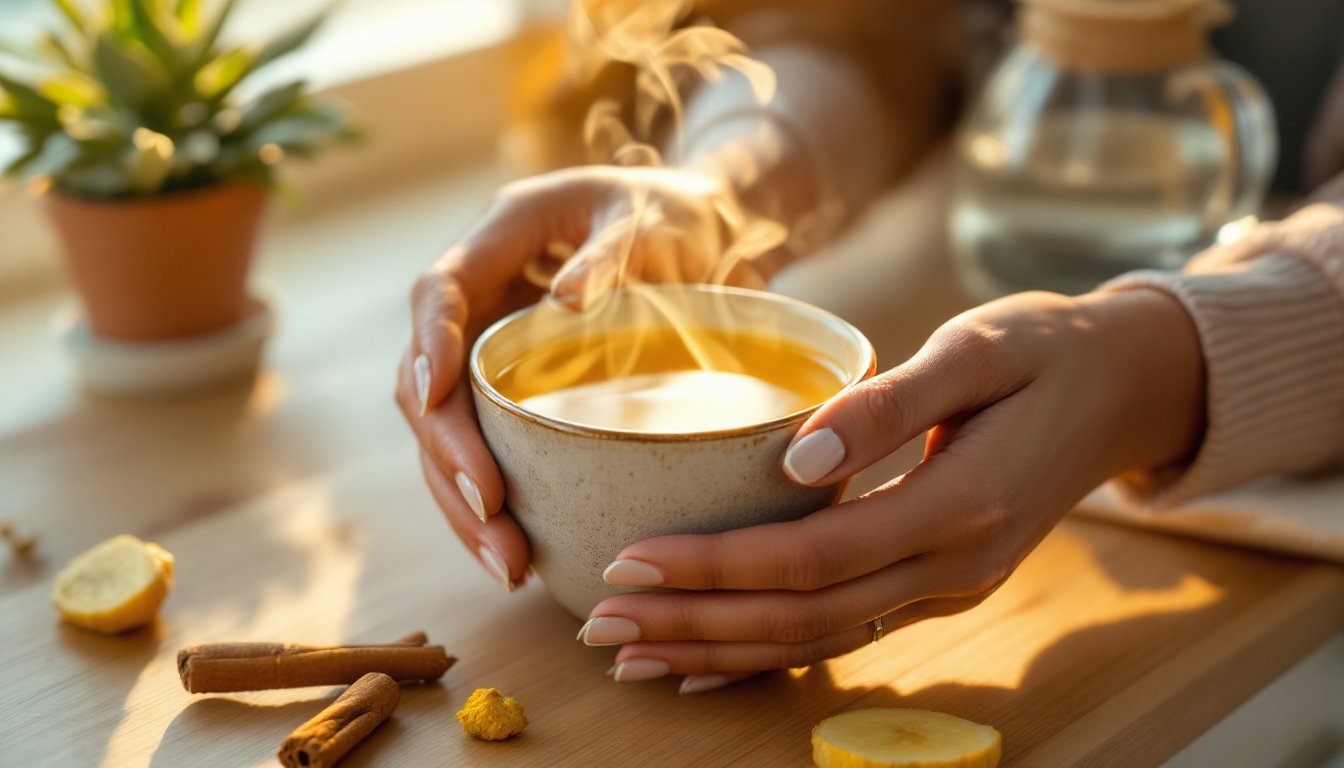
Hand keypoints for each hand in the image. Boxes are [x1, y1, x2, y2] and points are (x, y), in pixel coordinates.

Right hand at [396, 165, 765, 589]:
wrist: (705, 239)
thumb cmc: (677, 216)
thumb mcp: (654, 220)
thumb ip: (611, 252)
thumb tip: (564, 303)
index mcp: (503, 238)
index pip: (440, 290)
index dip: (428, 341)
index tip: (433, 393)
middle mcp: (483, 301)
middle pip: (431, 382)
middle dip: (450, 453)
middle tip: (489, 513)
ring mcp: (491, 352)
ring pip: (447, 434)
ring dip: (464, 501)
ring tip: (506, 563)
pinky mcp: (514, 395)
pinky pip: (485, 454)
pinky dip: (492, 506)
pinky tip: (515, 557)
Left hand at [577, 289, 1205, 692]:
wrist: (1126, 388)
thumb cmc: (1045, 350)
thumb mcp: (976, 349)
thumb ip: (890, 404)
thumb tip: (799, 455)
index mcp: (960, 507)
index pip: (810, 557)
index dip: (715, 567)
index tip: (629, 559)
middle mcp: (954, 568)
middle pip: (802, 619)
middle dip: (694, 626)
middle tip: (602, 627)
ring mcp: (951, 587)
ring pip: (819, 641)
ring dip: (720, 652)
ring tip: (631, 657)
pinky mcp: (942, 585)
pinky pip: (844, 634)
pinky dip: (771, 654)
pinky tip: (710, 664)